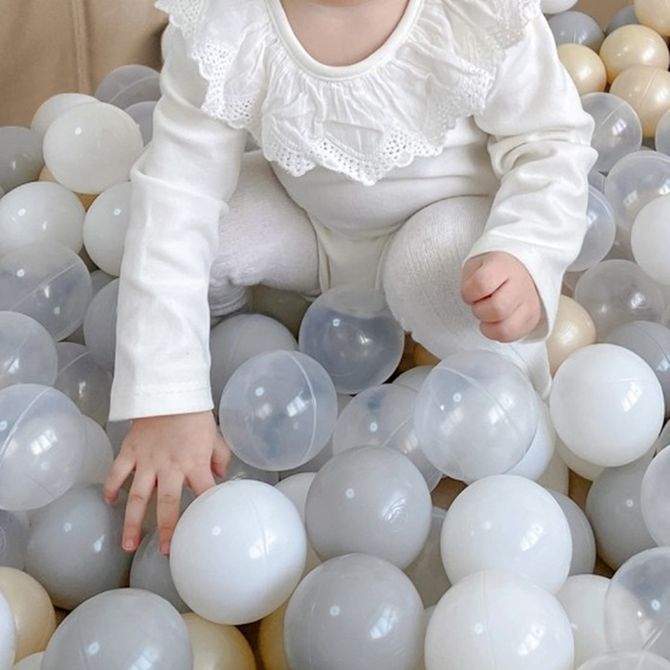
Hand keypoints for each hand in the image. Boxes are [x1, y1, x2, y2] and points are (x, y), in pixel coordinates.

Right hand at [104, 411, 229, 555]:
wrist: (170, 390)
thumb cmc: (195, 414)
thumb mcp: (216, 435)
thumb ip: (220, 458)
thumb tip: (221, 476)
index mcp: (195, 463)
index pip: (205, 492)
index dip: (207, 511)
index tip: (206, 529)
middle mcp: (170, 467)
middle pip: (168, 503)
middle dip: (167, 529)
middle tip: (166, 551)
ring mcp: (147, 461)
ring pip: (138, 496)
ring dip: (132, 522)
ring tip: (128, 545)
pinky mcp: (130, 451)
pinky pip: (118, 473)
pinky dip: (112, 487)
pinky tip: (110, 502)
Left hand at [461, 251, 540, 342]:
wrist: (519, 270)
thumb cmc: (492, 271)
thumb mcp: (475, 266)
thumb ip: (469, 282)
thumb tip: (473, 302)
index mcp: (503, 265)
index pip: (481, 284)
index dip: (469, 292)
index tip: (471, 291)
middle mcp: (521, 284)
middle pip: (496, 309)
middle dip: (480, 310)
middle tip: (480, 304)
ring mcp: (530, 303)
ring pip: (504, 329)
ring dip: (488, 325)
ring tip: (488, 314)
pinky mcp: (532, 320)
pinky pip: (510, 336)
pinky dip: (496, 333)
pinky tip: (495, 322)